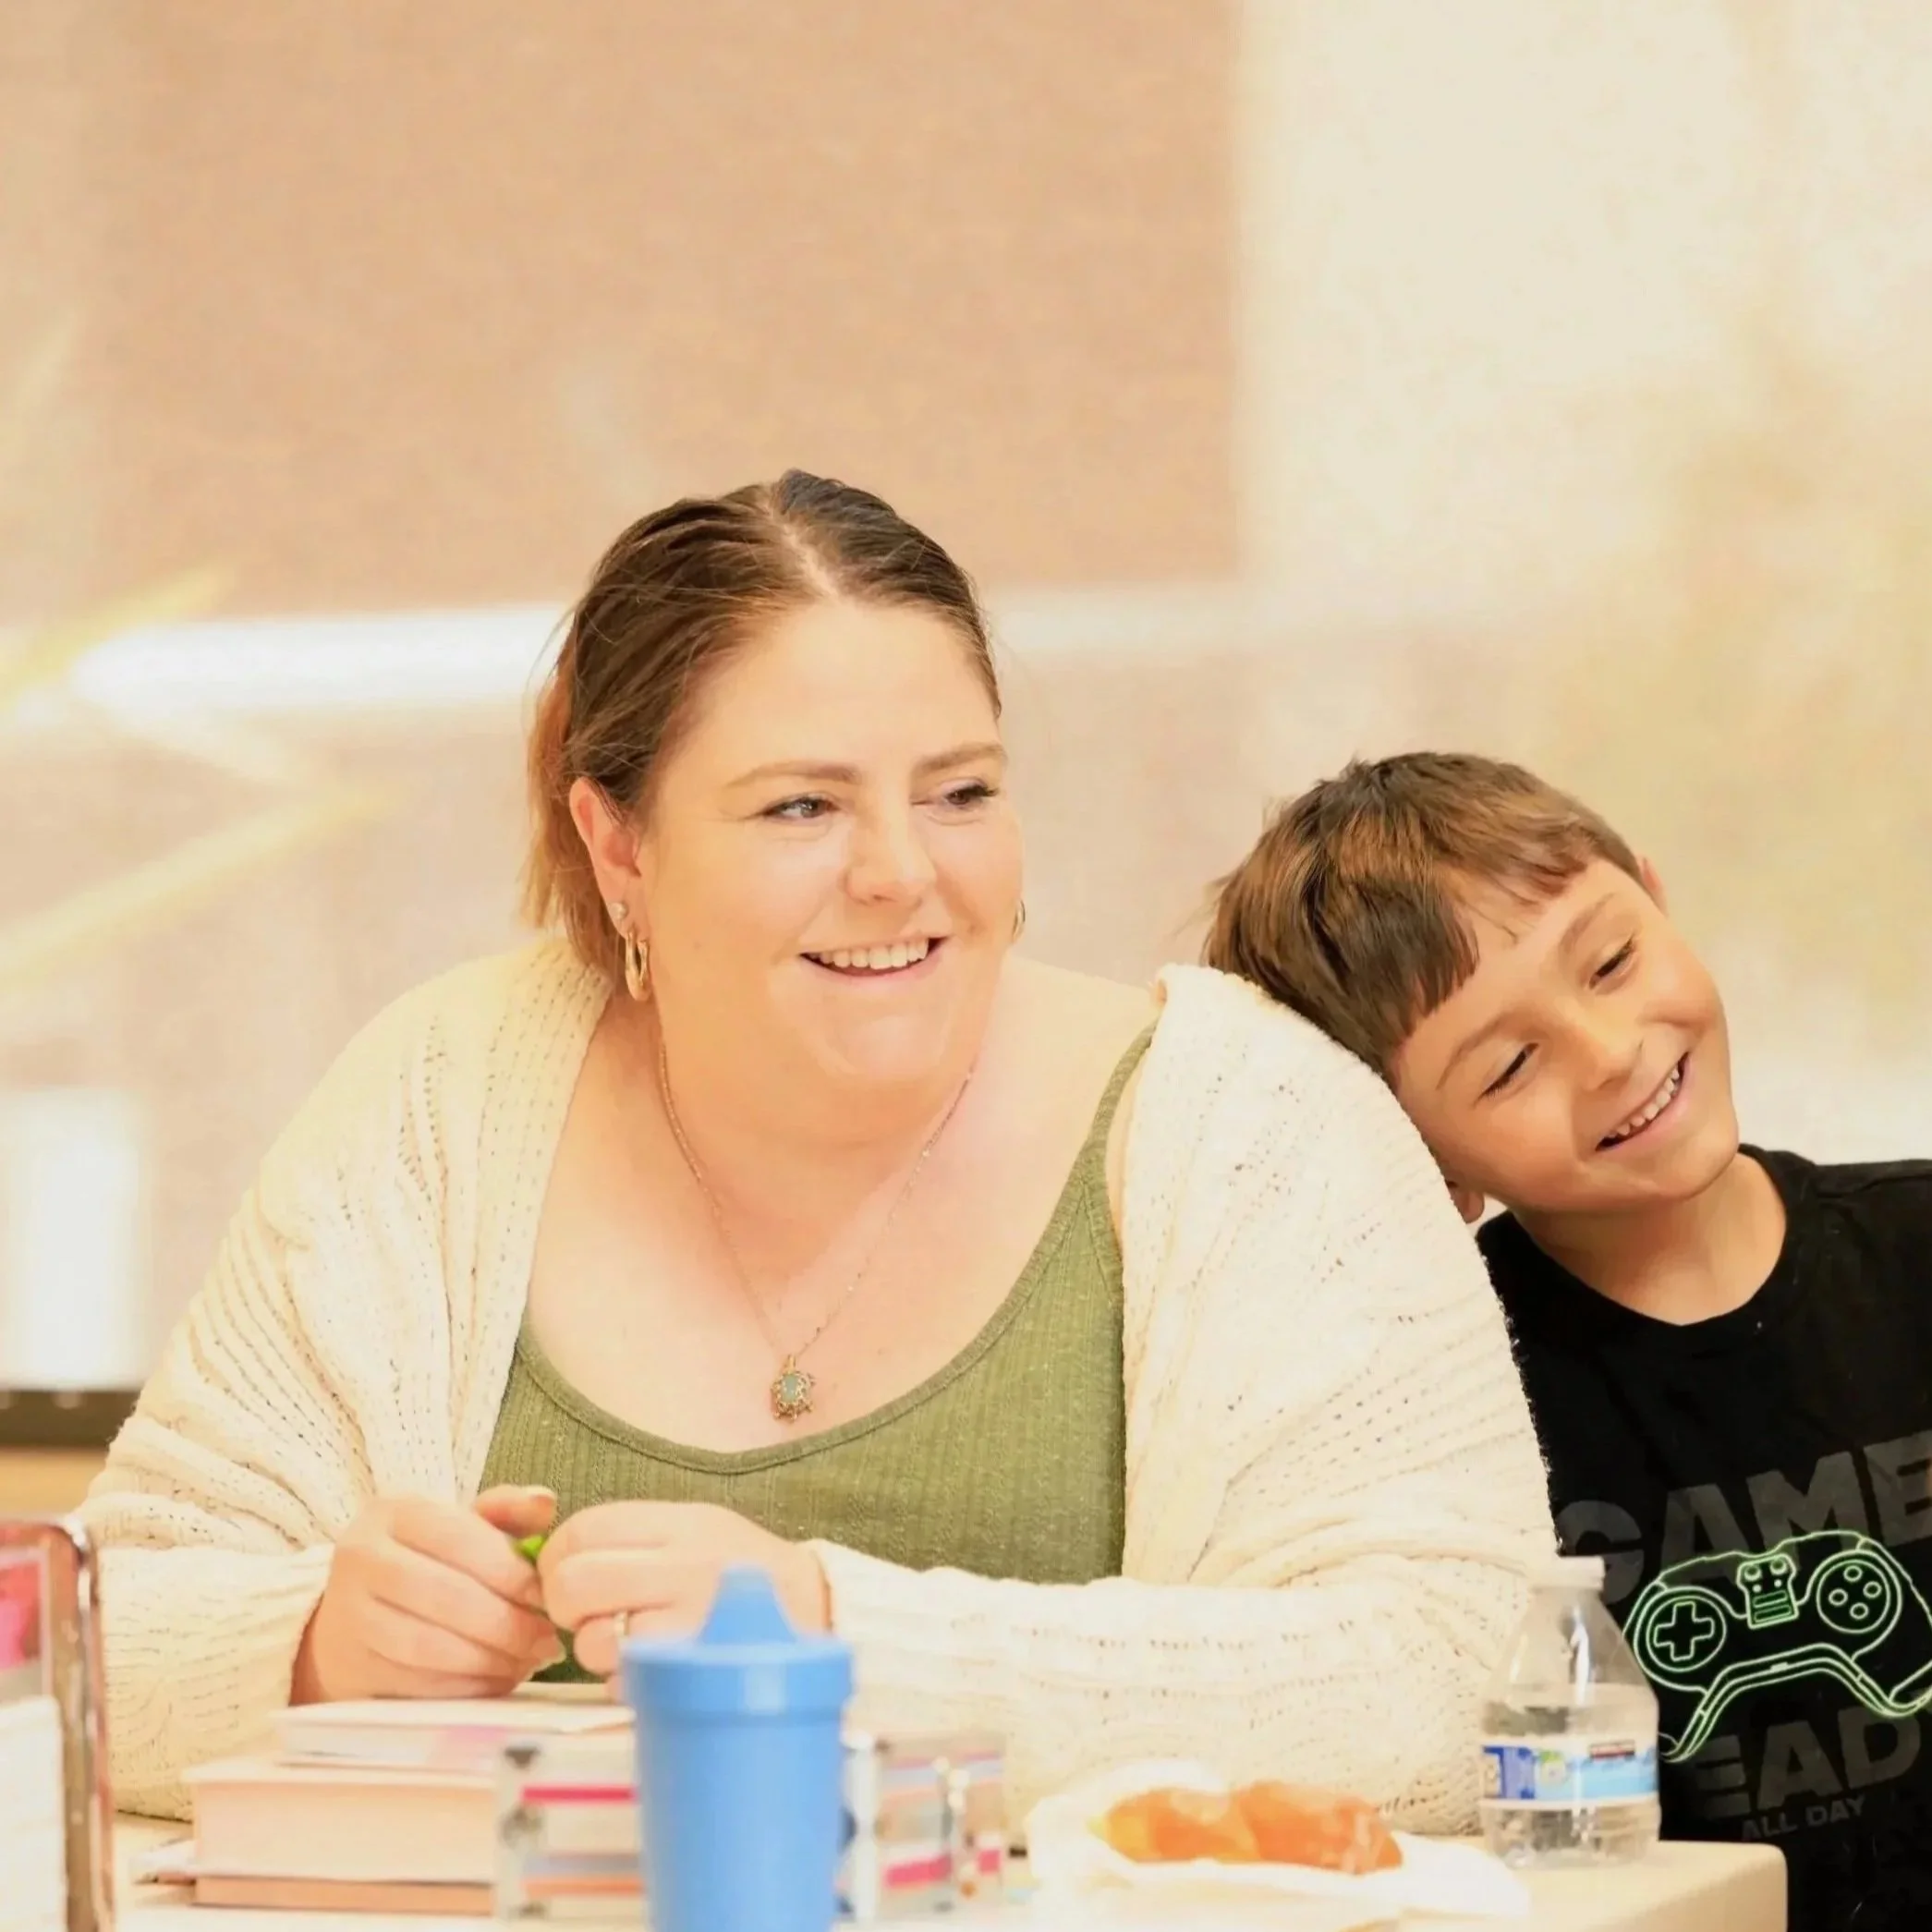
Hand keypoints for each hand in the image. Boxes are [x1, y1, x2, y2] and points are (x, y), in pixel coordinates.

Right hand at [291, 1486, 561, 1702]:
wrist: (352, 1614)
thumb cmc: (426, 1562)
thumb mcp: (462, 1525)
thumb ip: (507, 1510)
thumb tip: (545, 1503)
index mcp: (394, 1512)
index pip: (459, 1538)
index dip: (510, 1571)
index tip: (546, 1595)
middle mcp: (361, 1558)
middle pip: (444, 1594)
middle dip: (505, 1623)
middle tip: (546, 1639)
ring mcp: (348, 1615)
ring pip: (427, 1645)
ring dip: (487, 1659)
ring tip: (526, 1661)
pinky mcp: (350, 1666)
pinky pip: (414, 1683)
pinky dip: (463, 1686)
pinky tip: (495, 1679)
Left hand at [538, 1502, 828, 1677]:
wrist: (820, 1613)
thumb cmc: (740, 1571)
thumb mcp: (698, 1527)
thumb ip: (634, 1535)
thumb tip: (555, 1556)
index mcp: (681, 1525)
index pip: (583, 1530)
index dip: (558, 1556)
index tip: (567, 1574)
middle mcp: (685, 1569)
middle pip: (575, 1583)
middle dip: (565, 1604)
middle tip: (585, 1614)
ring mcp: (689, 1627)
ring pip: (594, 1642)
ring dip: (596, 1650)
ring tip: (629, 1643)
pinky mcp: (693, 1678)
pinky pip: (624, 1685)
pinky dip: (627, 1683)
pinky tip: (658, 1668)